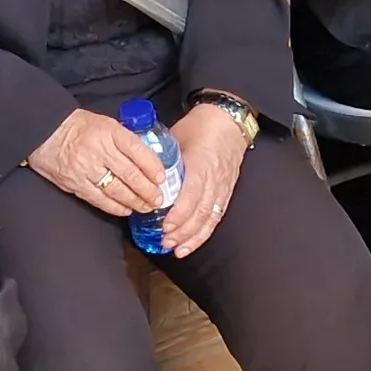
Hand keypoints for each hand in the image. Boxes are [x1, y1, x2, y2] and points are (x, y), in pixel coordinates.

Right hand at [30, 108, 170, 217]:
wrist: (44, 131)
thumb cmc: (79, 127)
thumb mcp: (105, 123)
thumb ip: (123, 140)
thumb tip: (147, 159)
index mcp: (109, 131)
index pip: (136, 149)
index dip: (152, 166)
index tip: (162, 177)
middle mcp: (99, 150)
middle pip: (130, 174)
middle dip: (148, 190)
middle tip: (159, 199)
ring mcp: (86, 168)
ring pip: (117, 190)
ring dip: (135, 201)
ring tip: (146, 206)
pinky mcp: (75, 183)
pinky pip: (99, 199)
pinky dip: (115, 207)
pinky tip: (126, 210)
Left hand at [157, 105, 249, 255]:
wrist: (229, 121)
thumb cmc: (201, 126)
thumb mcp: (177, 137)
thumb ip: (162, 158)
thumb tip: (142, 173)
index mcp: (201, 164)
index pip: (192, 195)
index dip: (179, 214)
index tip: (165, 226)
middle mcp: (214, 179)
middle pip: (201, 212)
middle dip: (183, 231)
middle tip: (165, 242)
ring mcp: (223, 188)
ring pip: (210, 218)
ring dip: (193, 237)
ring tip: (177, 249)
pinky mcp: (226, 192)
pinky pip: (217, 216)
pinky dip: (205, 232)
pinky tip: (192, 243)